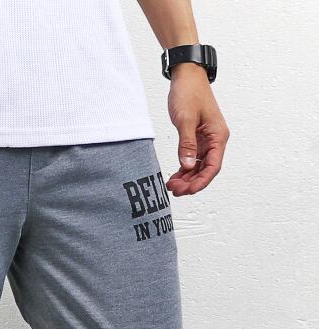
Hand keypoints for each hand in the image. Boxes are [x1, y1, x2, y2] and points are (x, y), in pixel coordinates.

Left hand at [165, 64, 229, 196]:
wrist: (186, 76)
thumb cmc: (189, 92)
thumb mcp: (185, 120)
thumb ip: (187, 144)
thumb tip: (188, 166)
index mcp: (218, 135)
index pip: (213, 166)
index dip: (201, 181)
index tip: (188, 191)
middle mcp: (215, 140)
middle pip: (206, 169)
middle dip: (192, 182)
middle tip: (174, 190)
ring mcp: (206, 140)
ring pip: (199, 166)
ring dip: (187, 178)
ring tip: (172, 186)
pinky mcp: (196, 138)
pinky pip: (192, 159)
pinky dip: (184, 169)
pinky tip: (174, 176)